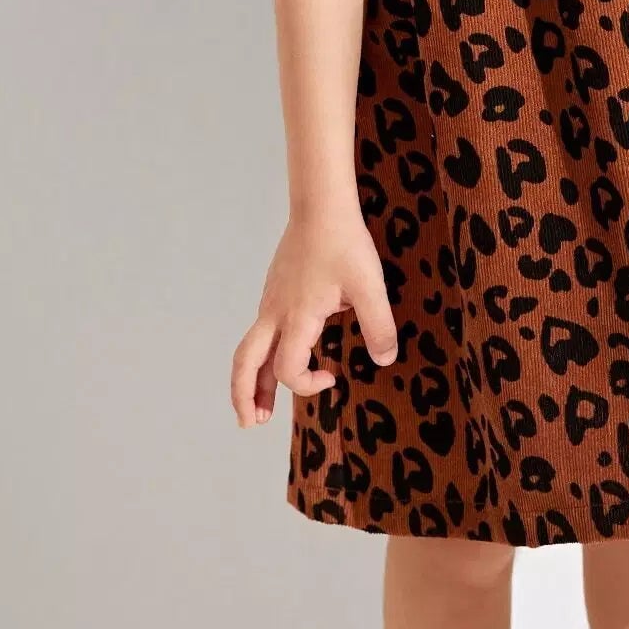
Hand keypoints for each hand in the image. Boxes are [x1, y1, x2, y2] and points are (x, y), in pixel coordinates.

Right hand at [229, 206, 399, 427]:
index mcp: (297, 318)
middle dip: (244, 396)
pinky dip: (261, 354)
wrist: (321, 205)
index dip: (306, 385)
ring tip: (259, 405)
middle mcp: (275, 313)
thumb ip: (379, 326)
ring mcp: (271, 300)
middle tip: (252, 423)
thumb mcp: (370, 287)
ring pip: (250, 347)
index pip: (287, 370)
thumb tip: (384, 360)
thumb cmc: (345, 244)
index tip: (333, 378)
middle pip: (245, 363)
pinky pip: (261, 329)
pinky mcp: (274, 289)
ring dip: (251, 378)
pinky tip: (280, 352)